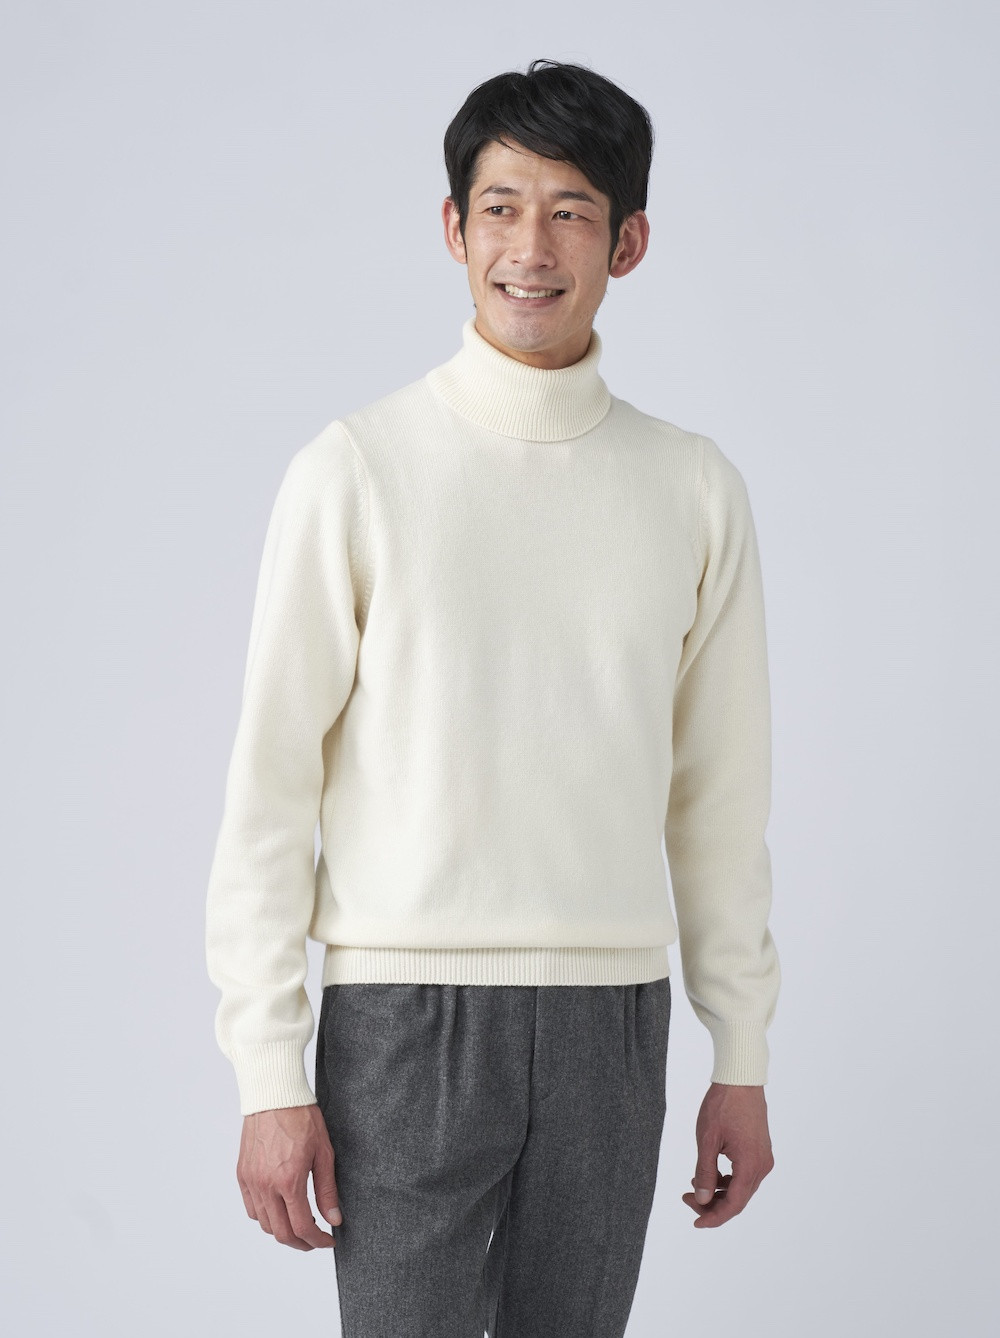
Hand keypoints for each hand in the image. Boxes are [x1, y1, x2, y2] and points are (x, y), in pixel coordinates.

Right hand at [236, 1103, 343, 1249]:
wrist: (274, 1095)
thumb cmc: (301, 1117)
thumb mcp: (323, 1152)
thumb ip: (327, 1190)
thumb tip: (334, 1219)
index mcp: (288, 1181)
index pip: (302, 1227)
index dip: (318, 1241)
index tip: (329, 1240)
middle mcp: (265, 1186)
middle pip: (280, 1233)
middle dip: (301, 1243)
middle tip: (315, 1239)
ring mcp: (251, 1181)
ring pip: (264, 1224)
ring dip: (283, 1230)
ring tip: (300, 1221)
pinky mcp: (242, 1174)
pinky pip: (251, 1208)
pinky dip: (266, 1217)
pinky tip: (280, 1208)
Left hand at [681, 1082, 773, 1228]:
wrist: (741, 1079)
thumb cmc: (723, 1105)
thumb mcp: (707, 1140)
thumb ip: (705, 1172)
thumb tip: (702, 1199)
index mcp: (750, 1165)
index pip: (733, 1204)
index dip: (714, 1218)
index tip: (696, 1223)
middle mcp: (762, 1166)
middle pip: (738, 1199)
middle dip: (712, 1205)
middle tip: (687, 1199)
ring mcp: (763, 1158)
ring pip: (741, 1188)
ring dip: (719, 1192)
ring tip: (694, 1184)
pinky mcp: (760, 1150)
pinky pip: (744, 1175)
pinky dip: (727, 1180)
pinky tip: (710, 1172)